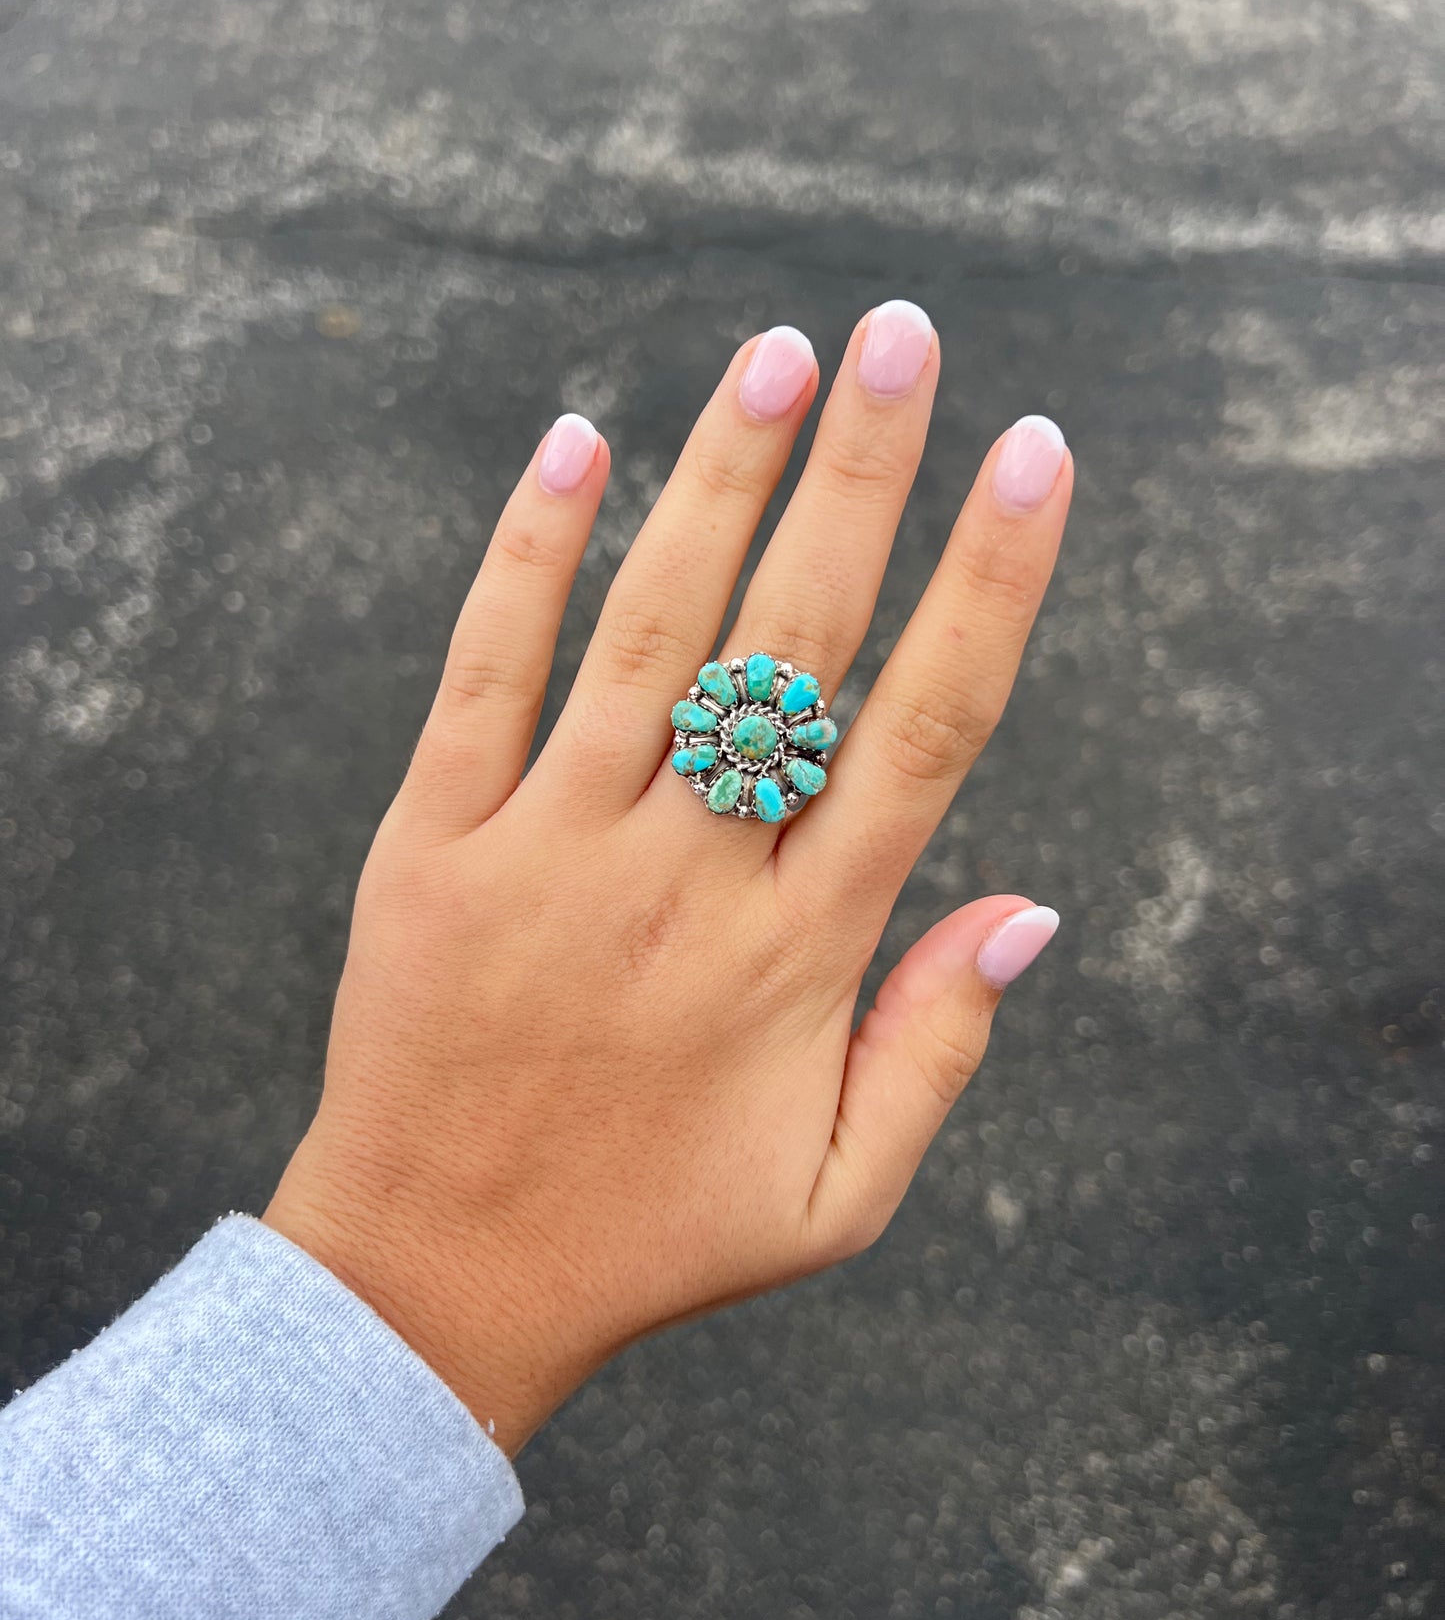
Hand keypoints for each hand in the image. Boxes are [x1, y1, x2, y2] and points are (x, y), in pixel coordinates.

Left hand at [264, 302, 1072, 1452]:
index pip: (923, 730)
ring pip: (650, 632)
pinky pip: (484, 673)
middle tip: (906, 335)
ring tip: (779, 355)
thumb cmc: (652, 1236)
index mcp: (799, 956)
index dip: (988, 582)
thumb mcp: (836, 1194)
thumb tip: (1032, 906)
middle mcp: (683, 881)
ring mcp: (549, 852)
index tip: (1035, 457)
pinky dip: (530, 554)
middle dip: (862, 475)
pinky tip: (576, 442)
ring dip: (719, 480)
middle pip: (795, 642)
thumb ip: (939, 1045)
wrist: (434, 1284)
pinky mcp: (429, 846)